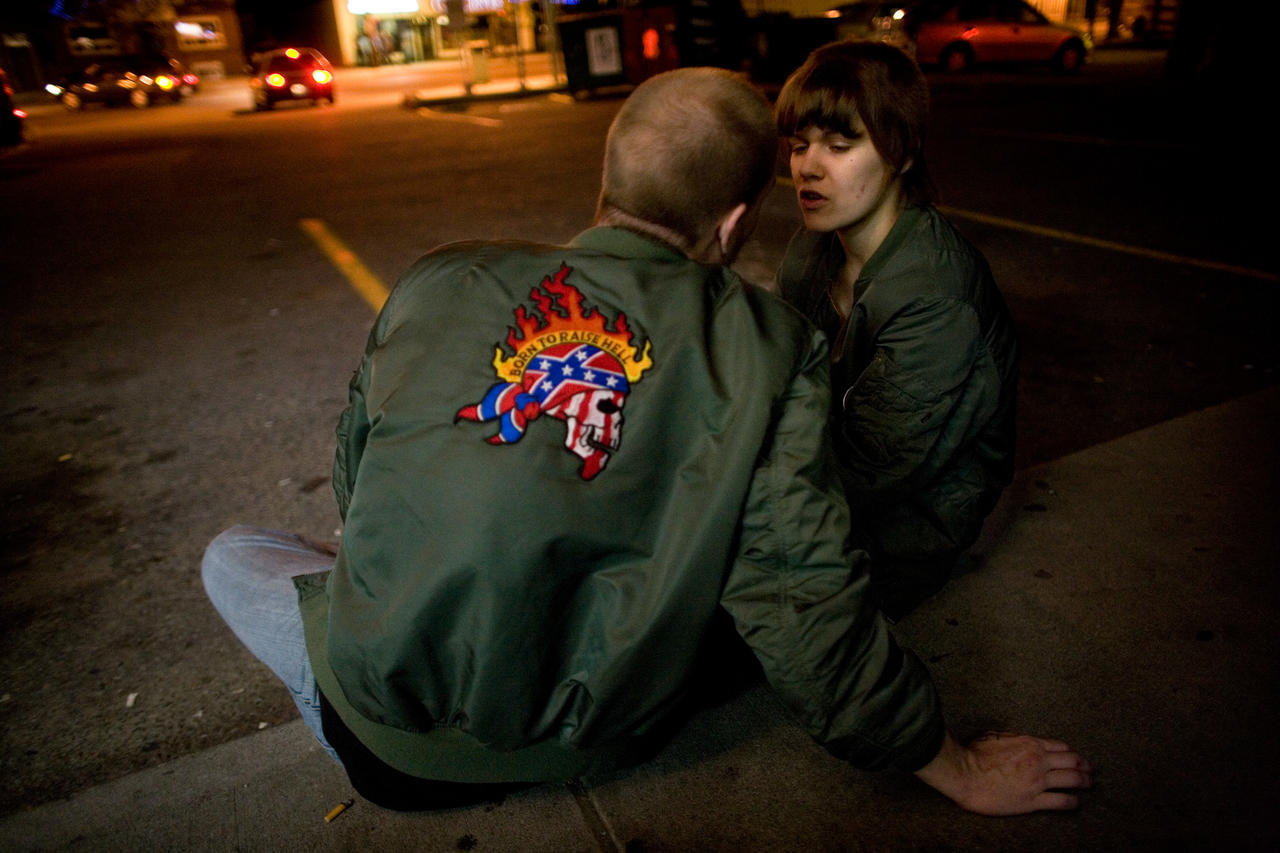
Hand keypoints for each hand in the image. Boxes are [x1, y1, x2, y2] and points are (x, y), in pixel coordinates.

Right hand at [915, 731, 1092, 815]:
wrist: (964, 774)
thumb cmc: (973, 754)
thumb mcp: (993, 736)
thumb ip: (1009, 738)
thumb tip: (1013, 738)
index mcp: (1029, 744)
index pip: (1060, 747)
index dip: (1072, 753)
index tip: (1076, 757)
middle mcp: (1038, 761)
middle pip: (1072, 762)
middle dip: (1084, 766)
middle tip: (1090, 770)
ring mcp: (1038, 781)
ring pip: (1071, 780)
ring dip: (1084, 782)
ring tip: (1089, 784)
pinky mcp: (1033, 801)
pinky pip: (1060, 801)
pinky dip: (1072, 801)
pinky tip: (1075, 802)